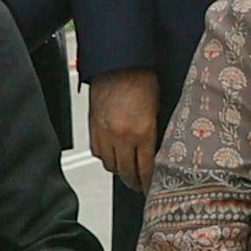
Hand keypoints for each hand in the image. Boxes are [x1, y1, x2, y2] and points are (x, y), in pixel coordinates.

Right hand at [86, 72, 162, 192]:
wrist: (117, 62)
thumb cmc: (141, 78)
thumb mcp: (157, 108)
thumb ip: (155, 132)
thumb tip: (156, 150)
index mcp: (141, 132)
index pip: (145, 168)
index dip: (148, 182)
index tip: (150, 188)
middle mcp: (121, 136)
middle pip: (126, 172)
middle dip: (134, 182)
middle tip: (139, 185)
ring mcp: (104, 133)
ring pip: (110, 165)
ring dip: (119, 170)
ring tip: (127, 171)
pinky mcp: (92, 127)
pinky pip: (97, 152)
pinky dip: (105, 157)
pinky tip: (112, 155)